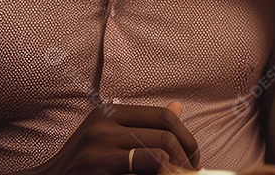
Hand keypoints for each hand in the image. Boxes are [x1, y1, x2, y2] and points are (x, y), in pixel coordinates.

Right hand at [33, 100, 200, 174]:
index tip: (193, 155)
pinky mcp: (99, 166)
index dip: (185, 135)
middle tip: (192, 170)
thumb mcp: (109, 138)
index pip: (160, 115)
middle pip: (163, 132)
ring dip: (176, 169)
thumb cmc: (82, 166)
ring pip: (158, 151)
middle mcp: (103, 124)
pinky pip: (146, 166)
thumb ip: (142, 126)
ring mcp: (99, 146)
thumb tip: (179, 107)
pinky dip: (160, 173)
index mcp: (108, 112)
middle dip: (186, 153)